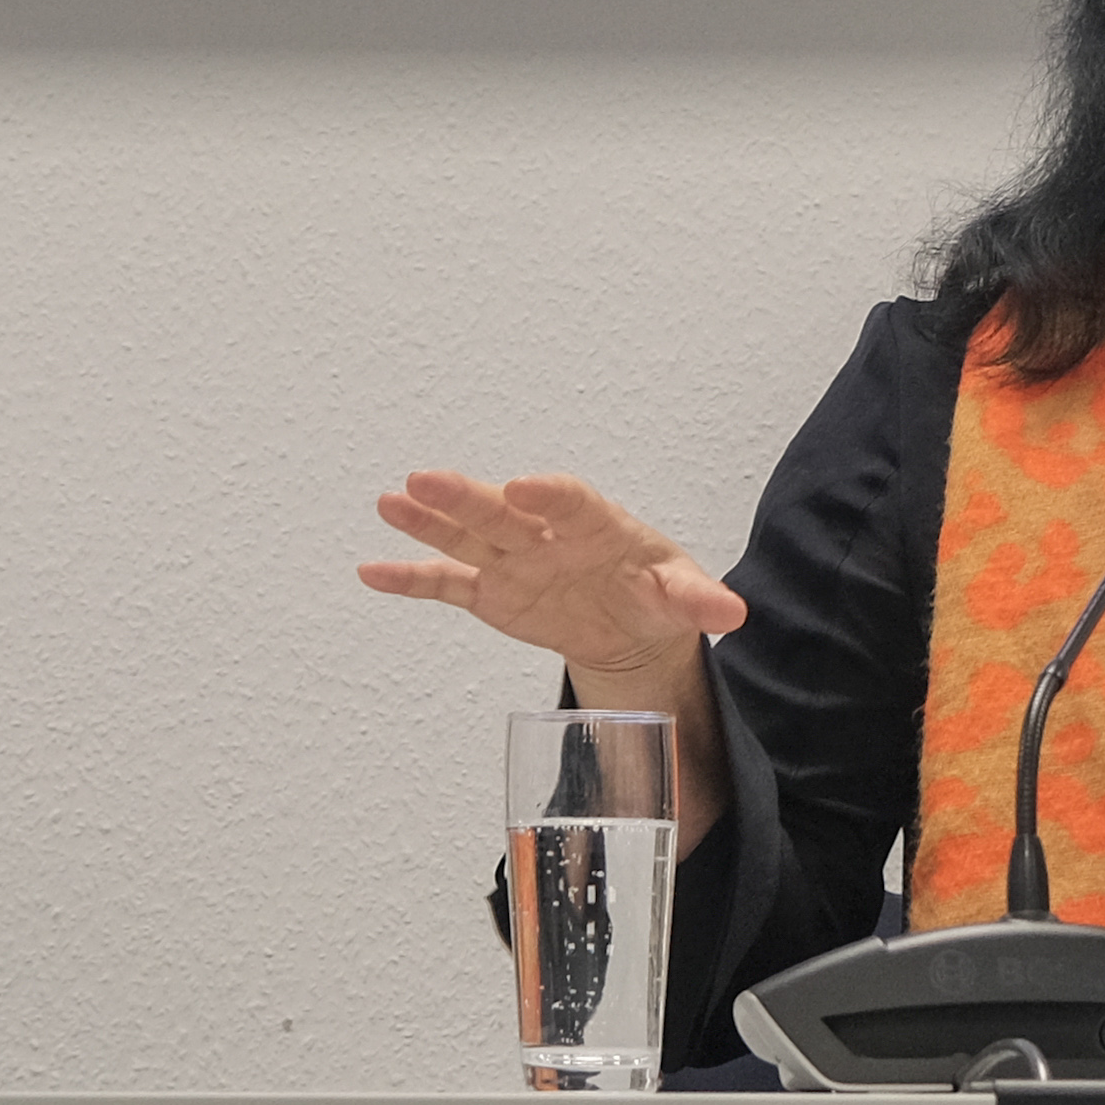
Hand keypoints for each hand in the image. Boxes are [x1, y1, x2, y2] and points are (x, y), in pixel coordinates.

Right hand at [361, 469, 746, 694]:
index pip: (570, 502)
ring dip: (428, 521)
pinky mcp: (491, 593)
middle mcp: (545, 536)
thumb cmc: (655, 592)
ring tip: (390, 502)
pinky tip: (372, 569)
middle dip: (466, 498)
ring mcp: (513, 562)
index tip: (524, 487)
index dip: (547, 495)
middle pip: (501, 513)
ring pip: (466, 537)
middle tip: (425, 480)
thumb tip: (733, 613)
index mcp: (596, 526)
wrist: (631, 624)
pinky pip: (447, 583)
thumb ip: (699, 600)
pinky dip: (411, 577)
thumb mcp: (682, 596)